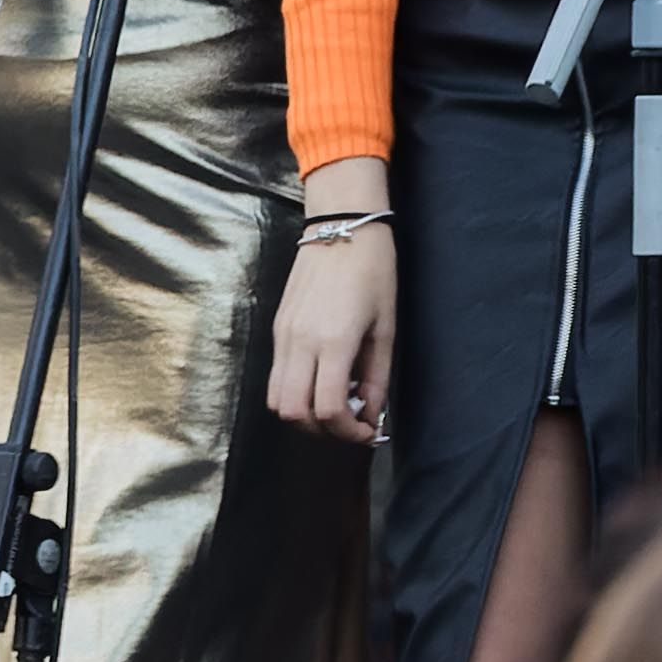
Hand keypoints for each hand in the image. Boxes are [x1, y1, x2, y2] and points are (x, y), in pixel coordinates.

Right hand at [267, 184, 397, 443]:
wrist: (340, 228)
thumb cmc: (374, 275)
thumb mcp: (386, 329)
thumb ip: (376, 377)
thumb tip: (369, 413)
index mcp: (333, 342)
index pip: (327, 409)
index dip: (348, 433)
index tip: (367, 431)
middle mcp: (299, 342)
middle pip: (292, 411)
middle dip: (322, 430)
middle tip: (349, 422)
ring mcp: (282, 334)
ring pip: (275, 397)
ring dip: (303, 412)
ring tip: (333, 402)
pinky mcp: (277, 326)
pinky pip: (276, 374)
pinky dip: (296, 389)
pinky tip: (323, 378)